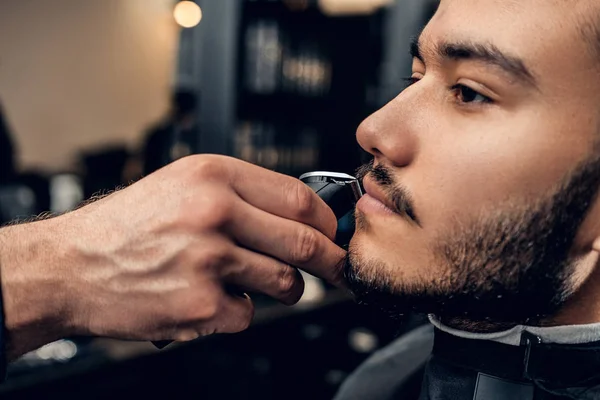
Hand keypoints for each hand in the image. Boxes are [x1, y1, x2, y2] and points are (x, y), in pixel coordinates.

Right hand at [0, 155, 345, 356]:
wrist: (72, 266)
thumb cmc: (128, 226)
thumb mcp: (183, 185)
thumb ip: (242, 194)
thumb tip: (300, 214)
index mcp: (213, 176)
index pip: (298, 198)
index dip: (325, 220)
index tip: (332, 232)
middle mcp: (213, 213)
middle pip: (303, 241)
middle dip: (329, 260)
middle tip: (335, 267)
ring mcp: (208, 260)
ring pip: (285, 283)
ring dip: (285, 289)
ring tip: (259, 283)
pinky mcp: (200, 305)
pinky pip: (249, 315)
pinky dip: (239, 312)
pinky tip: (211, 299)